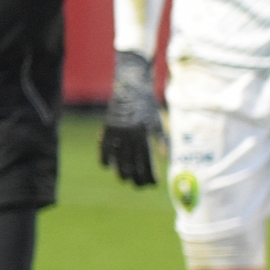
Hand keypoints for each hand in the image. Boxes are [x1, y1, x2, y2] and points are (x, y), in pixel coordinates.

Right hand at [99, 51, 161, 186]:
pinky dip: (105, 159)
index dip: (150, 175)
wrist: (130, 84)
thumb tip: (166, 157)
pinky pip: (104, 149)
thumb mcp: (157, 120)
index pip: (146, 162)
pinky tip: (108, 167)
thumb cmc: (147, 103)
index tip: (153, 183)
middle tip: (140, 185)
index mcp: (144, 133)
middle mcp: (129, 134)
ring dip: (121, 172)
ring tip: (125, 179)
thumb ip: (162, 140)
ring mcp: (116, 132)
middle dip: (136, 178)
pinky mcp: (107, 128)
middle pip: (131, 164)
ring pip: (117, 160)